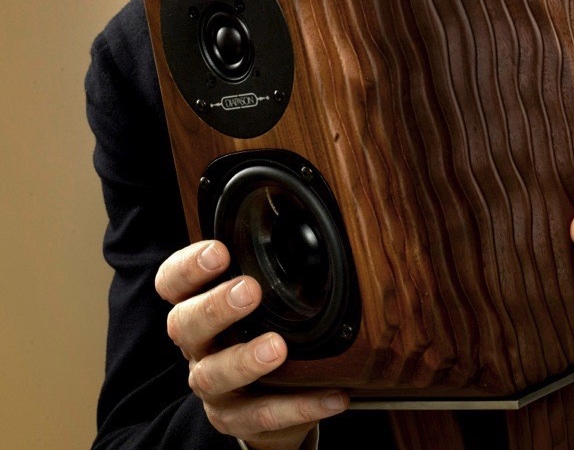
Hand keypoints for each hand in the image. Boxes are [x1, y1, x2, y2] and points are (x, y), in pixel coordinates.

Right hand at [155, 240, 347, 448]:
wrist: (264, 397)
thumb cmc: (258, 328)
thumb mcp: (260, 294)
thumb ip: (271, 262)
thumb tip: (320, 221)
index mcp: (197, 305)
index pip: (173, 282)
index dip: (188, 267)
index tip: (220, 251)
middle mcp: (198, 345)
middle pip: (185, 325)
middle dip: (215, 307)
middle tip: (249, 291)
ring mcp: (213, 385)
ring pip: (213, 375)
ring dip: (244, 359)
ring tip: (277, 347)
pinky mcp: (237, 419)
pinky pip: (263, 415)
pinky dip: (299, 406)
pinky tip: (333, 395)